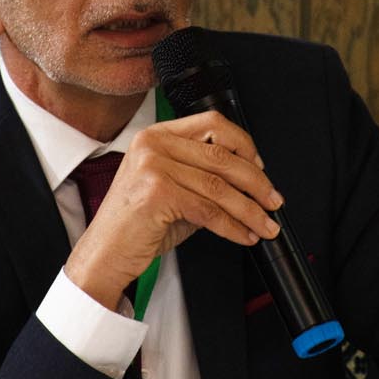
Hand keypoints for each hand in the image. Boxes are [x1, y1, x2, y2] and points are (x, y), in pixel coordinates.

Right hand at [64, 110, 283, 307]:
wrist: (105, 255)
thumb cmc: (136, 225)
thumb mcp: (171, 190)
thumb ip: (203, 178)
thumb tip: (248, 182)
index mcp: (156, 135)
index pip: (213, 124)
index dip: (244, 144)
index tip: (260, 167)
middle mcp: (153, 145)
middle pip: (222, 156)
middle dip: (256, 183)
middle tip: (273, 200)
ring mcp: (153, 167)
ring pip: (219, 186)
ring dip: (250, 209)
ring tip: (265, 224)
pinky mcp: (157, 193)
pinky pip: (209, 210)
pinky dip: (233, 226)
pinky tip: (244, 235)